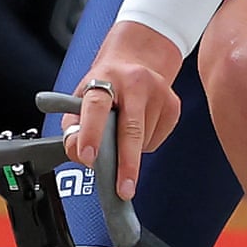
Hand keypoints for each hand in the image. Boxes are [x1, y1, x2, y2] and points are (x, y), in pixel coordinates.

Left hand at [62, 21, 183, 199]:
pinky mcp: (173, 104)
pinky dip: (146, 144)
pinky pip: (158, 140)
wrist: (136, 57)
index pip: (96, 106)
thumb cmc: (105, 82)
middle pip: (130, 129)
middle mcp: (133, 82)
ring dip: (131, 151)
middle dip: (126, 164)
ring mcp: (157, 91)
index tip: (88, 157)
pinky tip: (140, 126)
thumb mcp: (81, 96)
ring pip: (144, 140)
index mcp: (104, 77)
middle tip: (122, 190)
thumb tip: (79, 156)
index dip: (91, 133)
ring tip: (122, 133)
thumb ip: (74, 127)